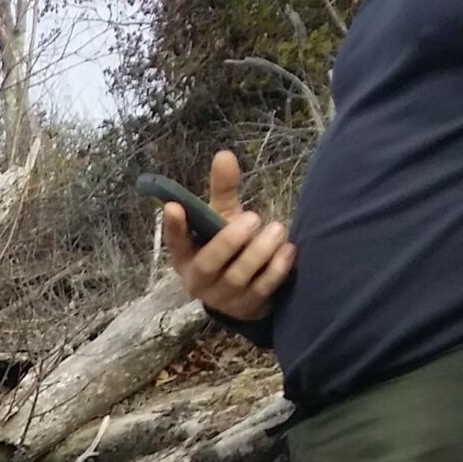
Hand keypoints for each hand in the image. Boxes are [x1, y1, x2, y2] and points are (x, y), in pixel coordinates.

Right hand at [165, 150, 294, 323]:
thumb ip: (223, 190)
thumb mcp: (222, 219)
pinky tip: (289, 250)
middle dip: (230, 241)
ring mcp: (222, 298)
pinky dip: (276, 268)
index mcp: (186, 256)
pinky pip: (262, 288)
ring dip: (259, 251)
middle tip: (254, 217)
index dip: (173, 227)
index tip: (174, 206)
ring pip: (238, 276)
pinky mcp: (246, 307)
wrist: (244, 293)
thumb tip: (224, 154)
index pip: (175, 242)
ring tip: (278, 229)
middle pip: (208, 264)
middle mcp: (198, 280)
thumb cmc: (228, 248)